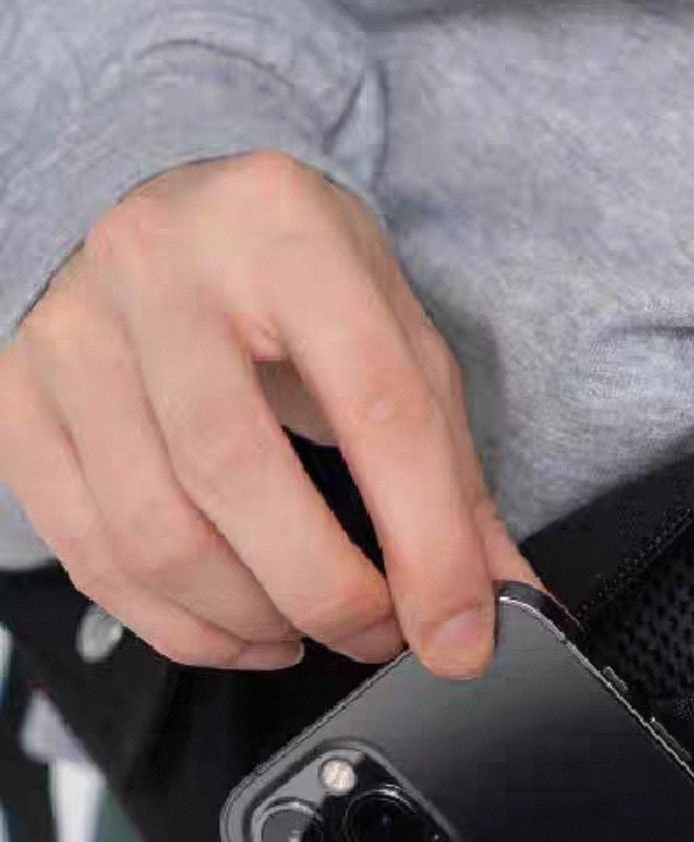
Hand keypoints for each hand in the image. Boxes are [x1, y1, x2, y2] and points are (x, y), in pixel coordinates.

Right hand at [0, 151, 531, 675]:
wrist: (151, 208)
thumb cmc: (284, 275)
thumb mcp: (389, 333)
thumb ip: (448, 468)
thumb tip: (496, 600)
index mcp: (286, 236)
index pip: (377, 410)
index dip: (428, 545)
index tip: (461, 633)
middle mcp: (160, 270)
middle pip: (241, 480)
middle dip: (330, 595)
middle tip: (382, 633)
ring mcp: (71, 336)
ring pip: (155, 536)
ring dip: (254, 621)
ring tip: (311, 626)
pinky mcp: (16, 403)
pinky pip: (93, 558)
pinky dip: (183, 627)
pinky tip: (242, 627)